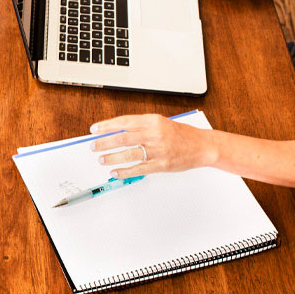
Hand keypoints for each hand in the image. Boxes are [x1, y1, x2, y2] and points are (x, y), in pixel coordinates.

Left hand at [88, 114, 213, 177]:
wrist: (202, 146)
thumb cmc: (181, 134)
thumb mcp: (160, 122)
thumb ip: (141, 125)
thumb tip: (117, 131)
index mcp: (152, 121)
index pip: (124, 122)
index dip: (106, 126)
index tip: (94, 130)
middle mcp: (154, 134)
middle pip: (123, 138)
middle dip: (104, 143)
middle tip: (93, 146)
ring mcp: (158, 150)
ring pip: (129, 154)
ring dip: (112, 158)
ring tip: (101, 160)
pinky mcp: (161, 165)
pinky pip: (138, 169)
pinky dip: (124, 171)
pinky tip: (115, 172)